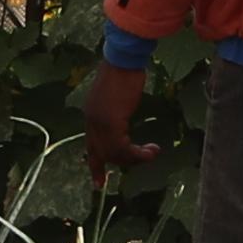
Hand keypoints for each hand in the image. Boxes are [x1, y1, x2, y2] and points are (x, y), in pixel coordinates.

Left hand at [80, 58, 155, 175]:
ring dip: (134, 158)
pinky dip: (138, 154)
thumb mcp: (118, 96)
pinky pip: (122, 149)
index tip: (98, 182)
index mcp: (91, 114)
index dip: (95, 165)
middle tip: (139, 162)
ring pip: (113, 154)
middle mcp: (91, 121)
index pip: (90, 145)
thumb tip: (122, 123)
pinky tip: (152, 150)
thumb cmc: (125, 71)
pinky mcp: (111, 123)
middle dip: (119, 164)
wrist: (124, 59)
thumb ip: (116, 112)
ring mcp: (99, 122)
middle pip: (101, 154)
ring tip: (152, 152)